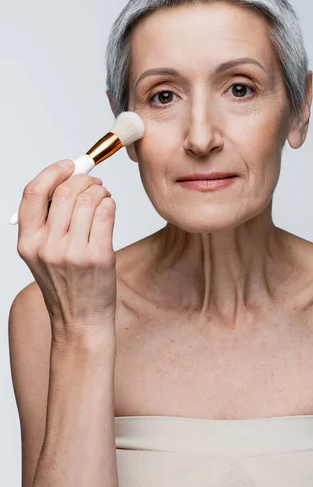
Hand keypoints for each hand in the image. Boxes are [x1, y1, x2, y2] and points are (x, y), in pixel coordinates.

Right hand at [16, 159, 116, 344]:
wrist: (80, 320)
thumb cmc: (65, 285)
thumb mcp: (42, 255)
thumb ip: (48, 221)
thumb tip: (67, 182)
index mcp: (27, 243)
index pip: (33, 193)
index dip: (52, 172)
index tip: (67, 165)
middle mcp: (47, 247)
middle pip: (65, 191)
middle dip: (84, 179)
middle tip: (94, 183)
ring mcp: (72, 253)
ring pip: (88, 200)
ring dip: (100, 191)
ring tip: (103, 197)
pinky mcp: (98, 257)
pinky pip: (106, 214)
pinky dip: (110, 204)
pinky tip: (109, 209)